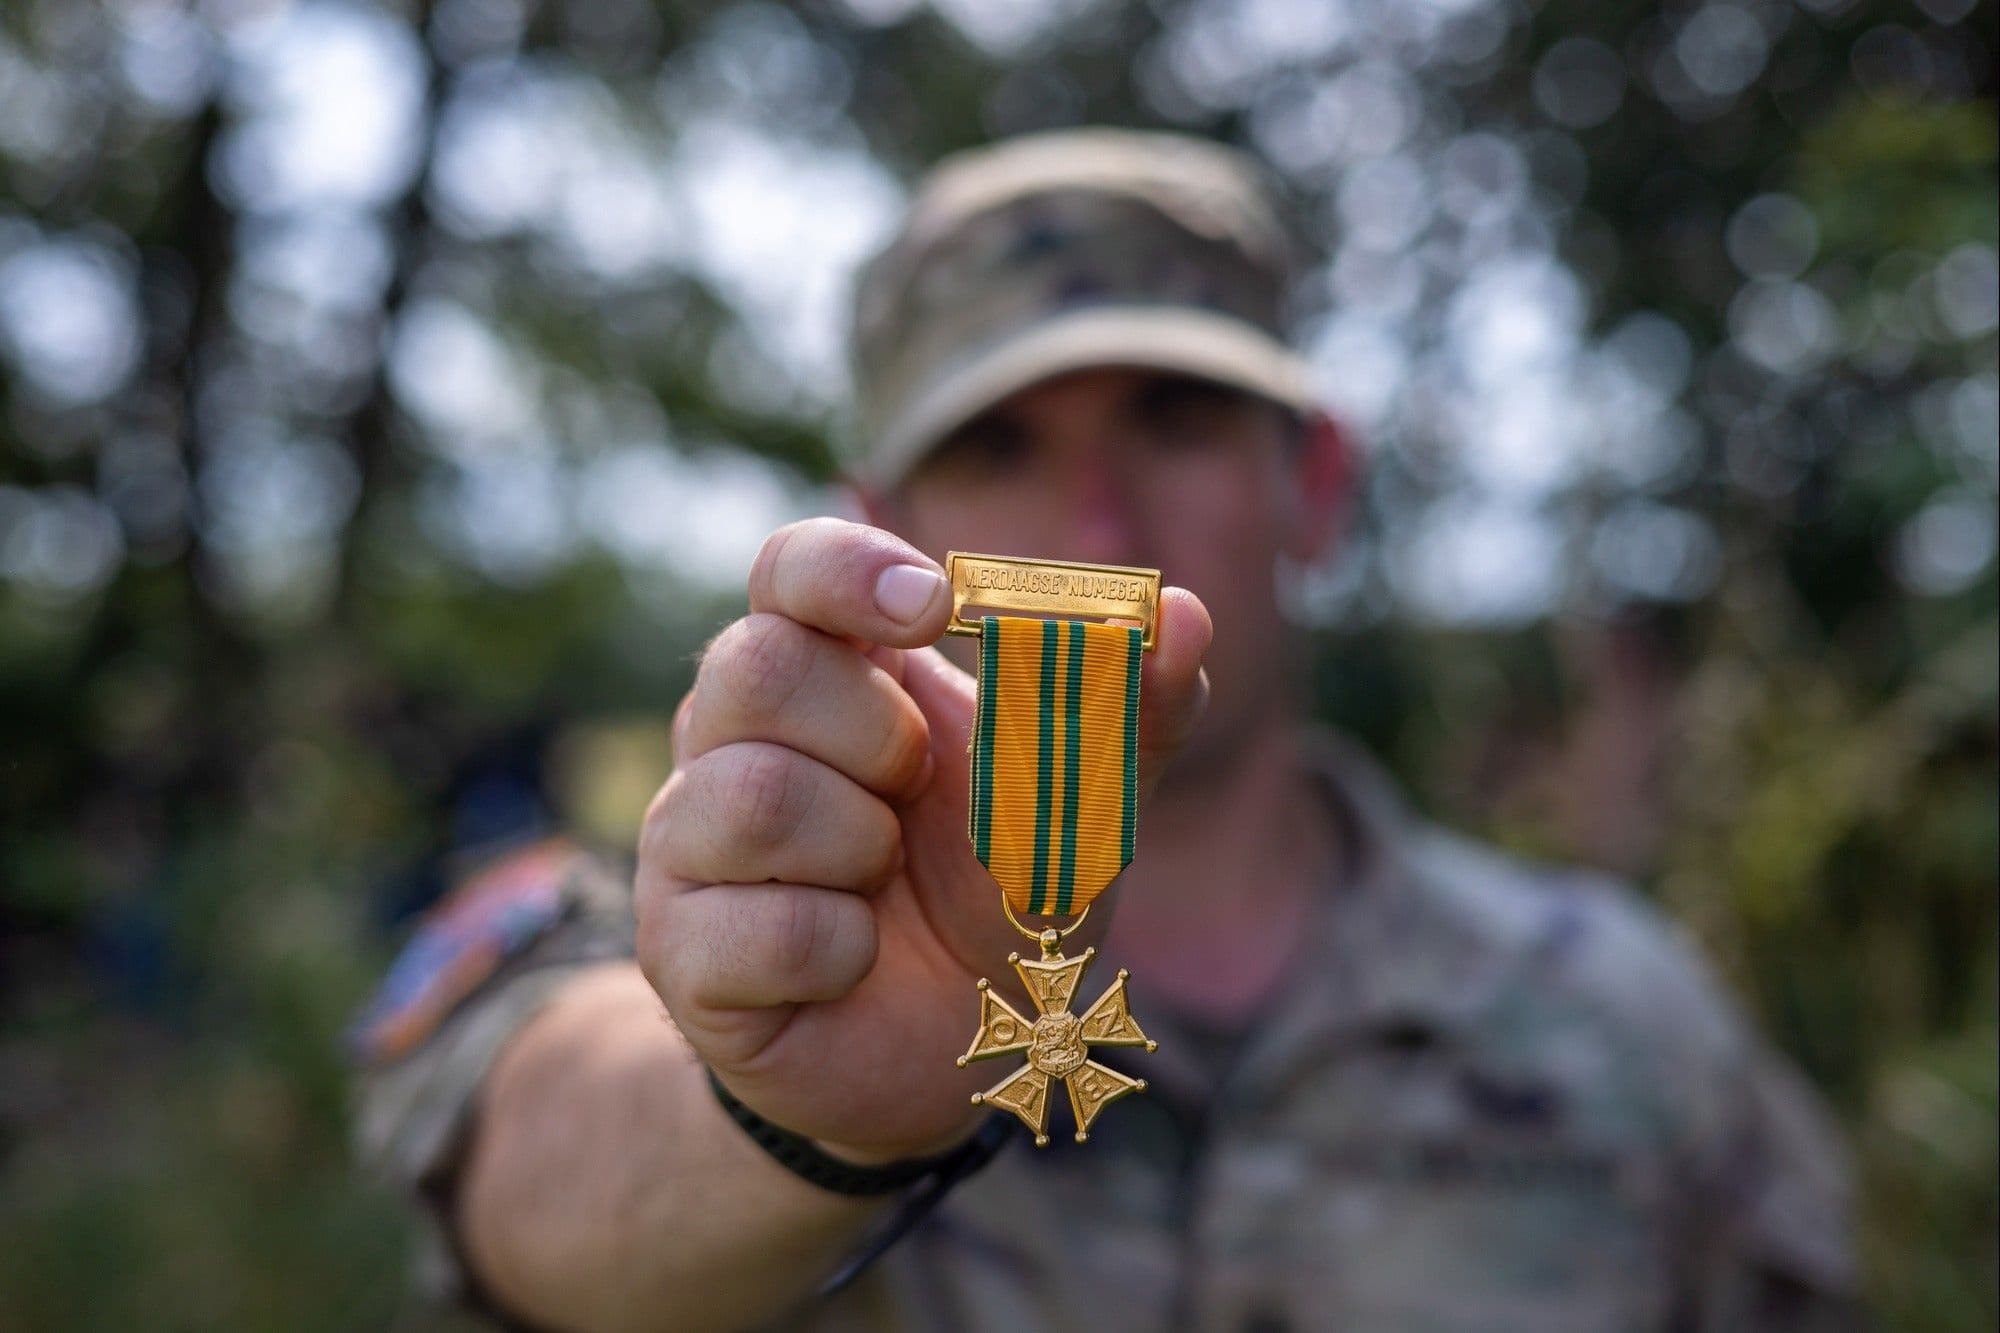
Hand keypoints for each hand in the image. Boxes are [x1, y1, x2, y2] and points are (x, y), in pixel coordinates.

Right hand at [637, 518, 1210, 1160]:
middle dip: (874, 734)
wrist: (954, 1049)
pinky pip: (758, 926)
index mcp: (829, 668)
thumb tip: (1184, 612)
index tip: (936, 607)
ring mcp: (689, 839)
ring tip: (884, 880)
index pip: (790, 568)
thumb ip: (1130, 711)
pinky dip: (841, 950)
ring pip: (754, 795)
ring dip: (860, 848)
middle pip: (756, 666)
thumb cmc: (1003, 893)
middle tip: (913, 789)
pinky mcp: (677, 948)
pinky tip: (856, 960)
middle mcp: (734, 735)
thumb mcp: (1082, 804)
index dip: (847, 571)